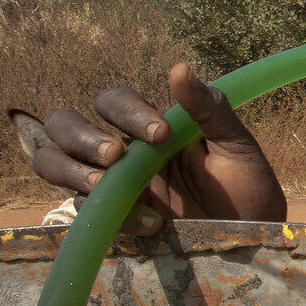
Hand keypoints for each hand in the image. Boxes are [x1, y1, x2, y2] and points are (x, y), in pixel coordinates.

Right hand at [29, 62, 286, 228]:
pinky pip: (85, 211)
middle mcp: (121, 151)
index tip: (161, 134)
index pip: (112, 102)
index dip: (126, 112)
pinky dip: (110, 215)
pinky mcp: (113, 219)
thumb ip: (208, 108)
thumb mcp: (235, 145)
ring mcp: (112, 185)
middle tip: (115, 156)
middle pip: (62, 125)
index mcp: (147, 125)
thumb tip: (179, 67)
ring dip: (68, 169)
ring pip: (52, 162)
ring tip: (102, 186)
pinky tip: (153, 222)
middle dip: (79, 136)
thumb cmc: (246, 187)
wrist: (253, 238)